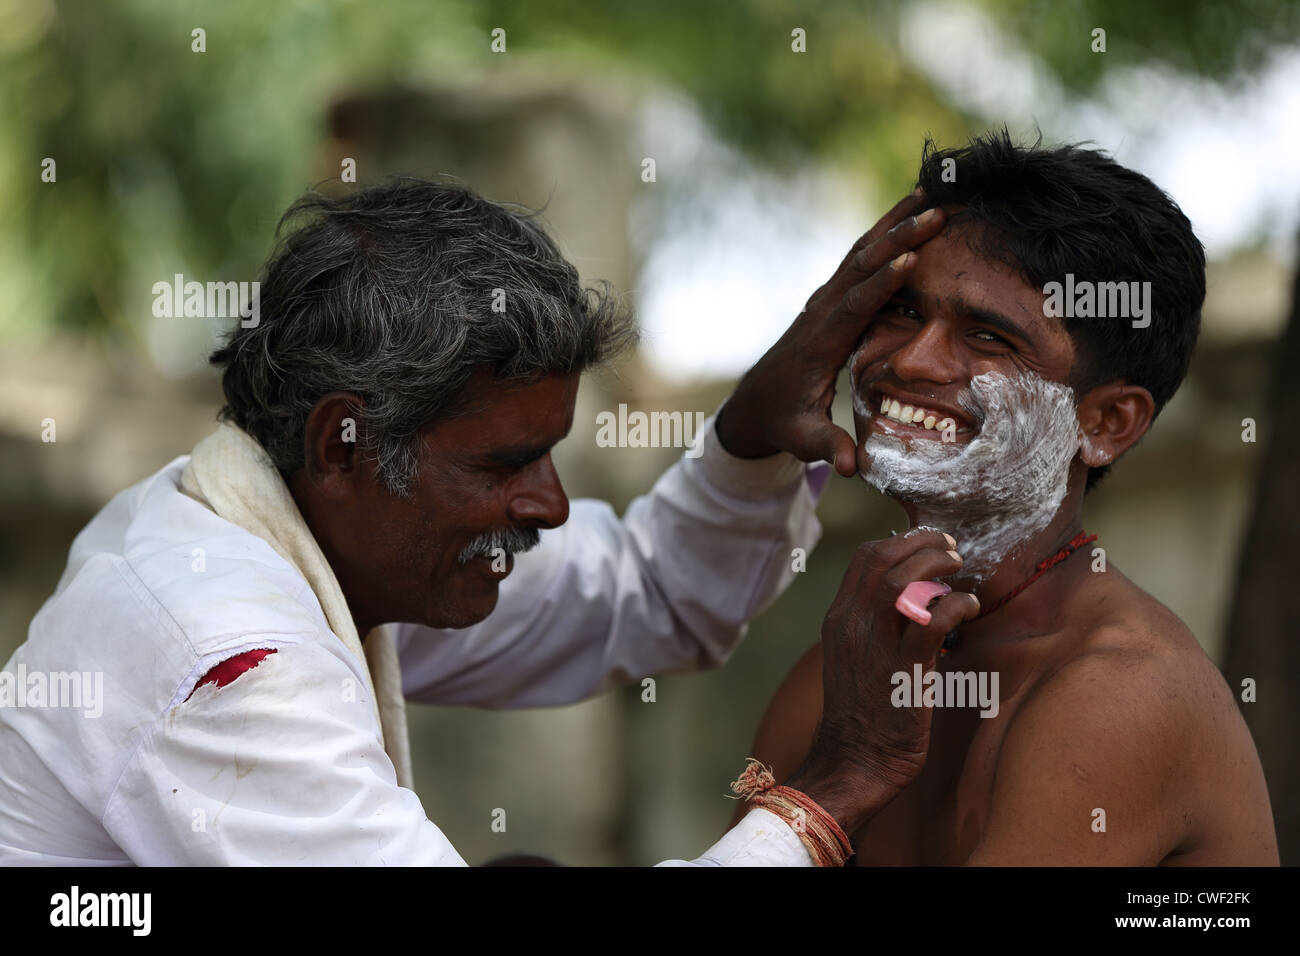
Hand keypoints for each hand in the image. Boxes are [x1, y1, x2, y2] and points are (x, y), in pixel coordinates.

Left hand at [714, 190, 945, 475]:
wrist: (755, 402)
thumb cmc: (783, 421)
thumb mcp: (803, 439)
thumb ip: (827, 448)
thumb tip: (854, 467)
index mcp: (820, 344)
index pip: (853, 308)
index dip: (880, 283)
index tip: (909, 257)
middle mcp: (821, 313)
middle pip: (861, 267)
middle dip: (898, 236)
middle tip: (936, 210)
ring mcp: (824, 301)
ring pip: (860, 253)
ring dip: (893, 222)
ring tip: (929, 192)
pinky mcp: (831, 297)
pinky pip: (859, 258)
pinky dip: (884, 230)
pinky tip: (909, 209)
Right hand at [786, 530, 980, 834]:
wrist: (854, 761)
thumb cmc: (863, 713)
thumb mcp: (854, 657)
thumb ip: (874, 625)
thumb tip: (914, 598)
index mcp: (839, 619)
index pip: (864, 558)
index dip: (901, 542)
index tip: (928, 545)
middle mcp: (851, 625)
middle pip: (881, 558)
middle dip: (922, 543)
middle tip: (950, 549)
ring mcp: (874, 646)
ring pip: (901, 580)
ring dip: (936, 564)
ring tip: (959, 568)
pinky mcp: (903, 671)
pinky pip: (932, 621)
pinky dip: (956, 605)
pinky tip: (970, 608)